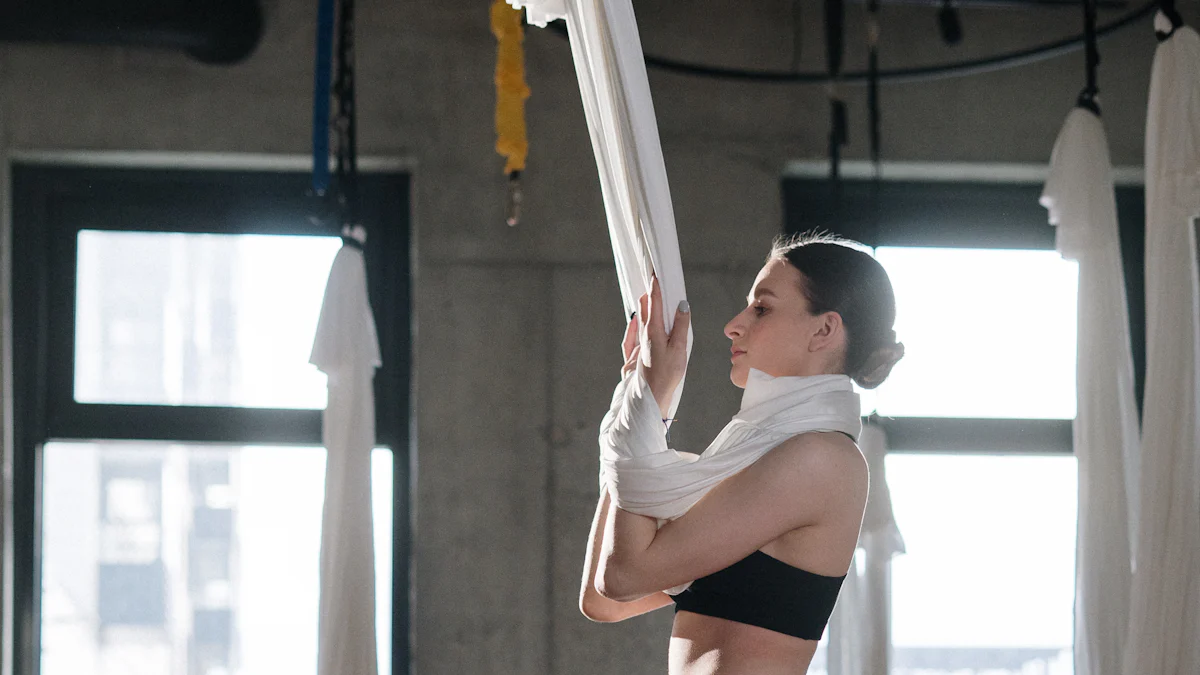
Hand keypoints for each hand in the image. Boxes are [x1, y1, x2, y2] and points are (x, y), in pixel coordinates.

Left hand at [620, 276, 689, 418]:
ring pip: (638, 321)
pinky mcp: (634, 357)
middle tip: (651, 280)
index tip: (656, 272)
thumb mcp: (679, 348)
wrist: (650, 396)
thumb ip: (680, 325)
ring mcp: (637, 346)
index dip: (655, 286)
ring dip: (642, 307)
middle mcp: (643, 335)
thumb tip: (682, 305)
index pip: (654, 302)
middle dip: (648, 293)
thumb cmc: (667, 374)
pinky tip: (634, 322)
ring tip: (645, 296)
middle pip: (644, 309)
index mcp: (653, 331)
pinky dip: (633, 325)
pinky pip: (631, 336)